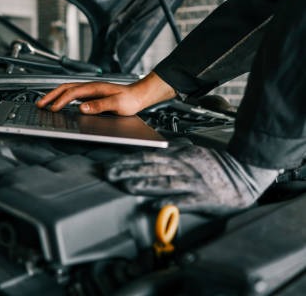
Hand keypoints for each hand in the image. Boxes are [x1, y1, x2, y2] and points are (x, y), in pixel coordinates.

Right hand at [36, 72, 175, 114]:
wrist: (138, 96)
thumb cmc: (129, 100)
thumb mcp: (117, 104)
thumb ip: (99, 106)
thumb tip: (82, 108)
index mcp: (94, 88)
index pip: (72, 93)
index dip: (61, 101)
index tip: (52, 109)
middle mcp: (90, 87)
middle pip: (65, 88)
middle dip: (50, 96)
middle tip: (39, 104)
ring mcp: (89, 90)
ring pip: (67, 90)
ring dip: (54, 96)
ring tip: (44, 104)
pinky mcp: (90, 94)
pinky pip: (72, 94)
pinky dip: (61, 98)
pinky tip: (59, 104)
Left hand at [103, 144, 278, 214]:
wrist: (247, 172)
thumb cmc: (219, 165)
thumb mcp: (193, 152)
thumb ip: (175, 151)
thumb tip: (155, 151)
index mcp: (180, 155)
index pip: (148, 156)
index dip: (127, 160)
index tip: (110, 164)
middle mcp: (183, 167)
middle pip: (150, 167)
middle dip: (127, 170)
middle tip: (108, 174)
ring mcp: (193, 182)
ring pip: (164, 182)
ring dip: (143, 183)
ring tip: (125, 186)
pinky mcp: (203, 198)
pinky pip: (184, 201)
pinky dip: (169, 203)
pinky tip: (154, 205)